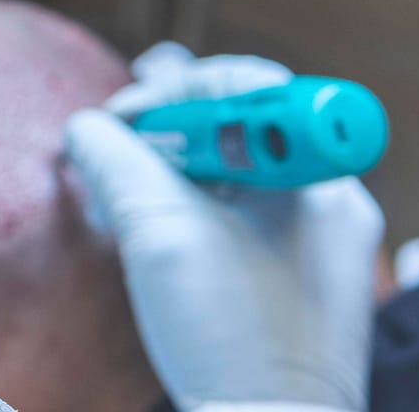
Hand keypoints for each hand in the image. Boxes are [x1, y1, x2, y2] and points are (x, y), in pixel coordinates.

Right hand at [64, 45, 382, 411]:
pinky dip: (195, 216)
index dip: (178, 91)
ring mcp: (323, 248)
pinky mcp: (302, 285)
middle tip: (113, 154)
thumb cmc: (227, 330)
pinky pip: (246, 222)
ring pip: (238, 178)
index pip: (250, 88)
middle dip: (166, 135)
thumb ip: (115, 159)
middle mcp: (333, 202)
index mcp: (319, 177)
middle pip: (241, 131)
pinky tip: (153, 239)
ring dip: (172, 177)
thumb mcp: (157, 229)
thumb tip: (86, 128)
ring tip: (121, 202)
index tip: (123, 119)